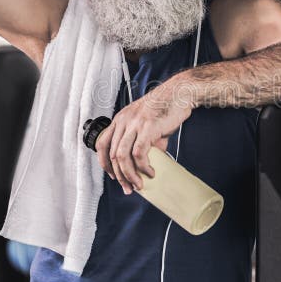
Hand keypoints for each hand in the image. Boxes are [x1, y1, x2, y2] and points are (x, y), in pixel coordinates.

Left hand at [94, 80, 193, 194]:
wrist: (179, 94)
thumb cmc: (165, 108)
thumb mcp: (148, 125)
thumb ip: (145, 142)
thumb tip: (148, 162)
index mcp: (120, 120)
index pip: (102, 144)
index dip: (105, 163)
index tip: (114, 176)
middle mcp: (123, 121)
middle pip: (112, 154)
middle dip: (119, 176)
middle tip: (129, 187)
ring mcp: (134, 124)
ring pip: (122, 156)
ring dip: (129, 175)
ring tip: (139, 184)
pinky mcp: (147, 128)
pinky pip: (139, 153)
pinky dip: (143, 167)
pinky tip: (150, 172)